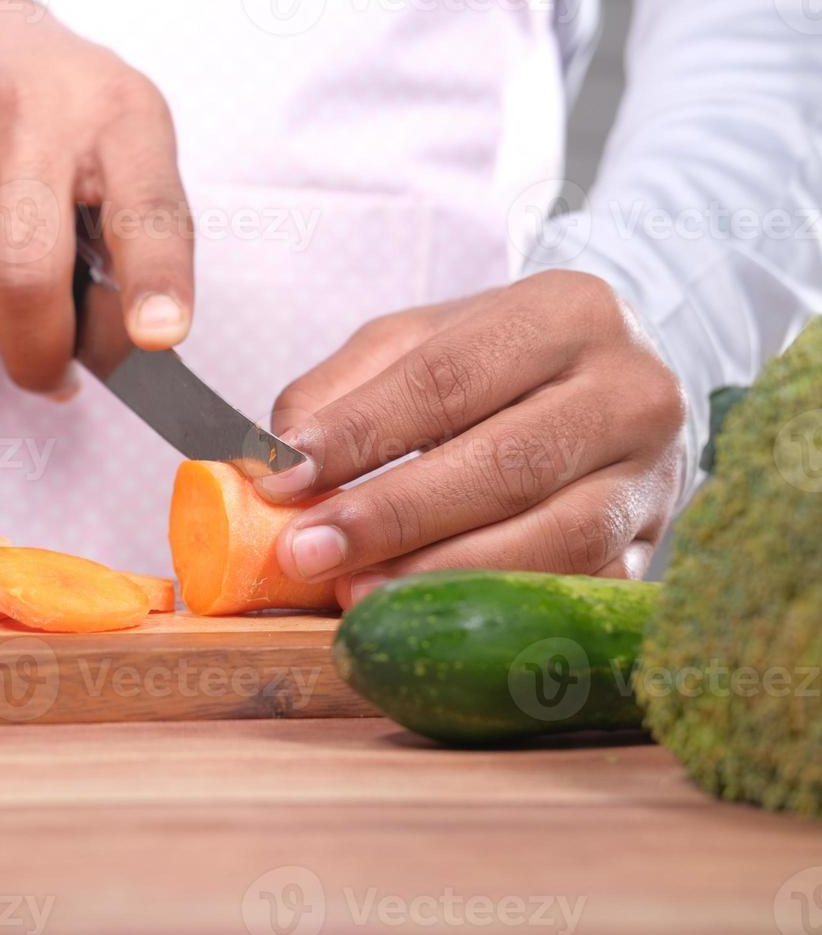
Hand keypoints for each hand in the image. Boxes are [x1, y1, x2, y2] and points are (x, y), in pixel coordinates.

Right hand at [0, 5, 193, 395]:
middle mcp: (33, 121)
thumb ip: (138, 236)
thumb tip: (120, 351)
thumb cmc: (57, 106)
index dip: (155, 280)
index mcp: (118, 118)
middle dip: (42, 354)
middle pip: (28, 279)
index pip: (145, 209)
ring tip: (5, 245)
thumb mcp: (125, 138)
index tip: (158, 335)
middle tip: (56, 373)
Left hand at [258, 271, 686, 608]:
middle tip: (308, 553)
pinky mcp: (653, 549)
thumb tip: (279, 458)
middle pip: (505, 464)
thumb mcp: (417, 342)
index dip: (361, 434)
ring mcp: (654, 478)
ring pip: (554, 540)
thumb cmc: (497, 364)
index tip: (286, 480)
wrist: (617, 390)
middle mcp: (631, 390)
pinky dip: (501, 611)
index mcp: (566, 313)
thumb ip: (343, 389)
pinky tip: (433, 620)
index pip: (449, 379)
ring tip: (356, 594)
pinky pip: (580, 591)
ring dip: (445, 576)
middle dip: (394, 517)